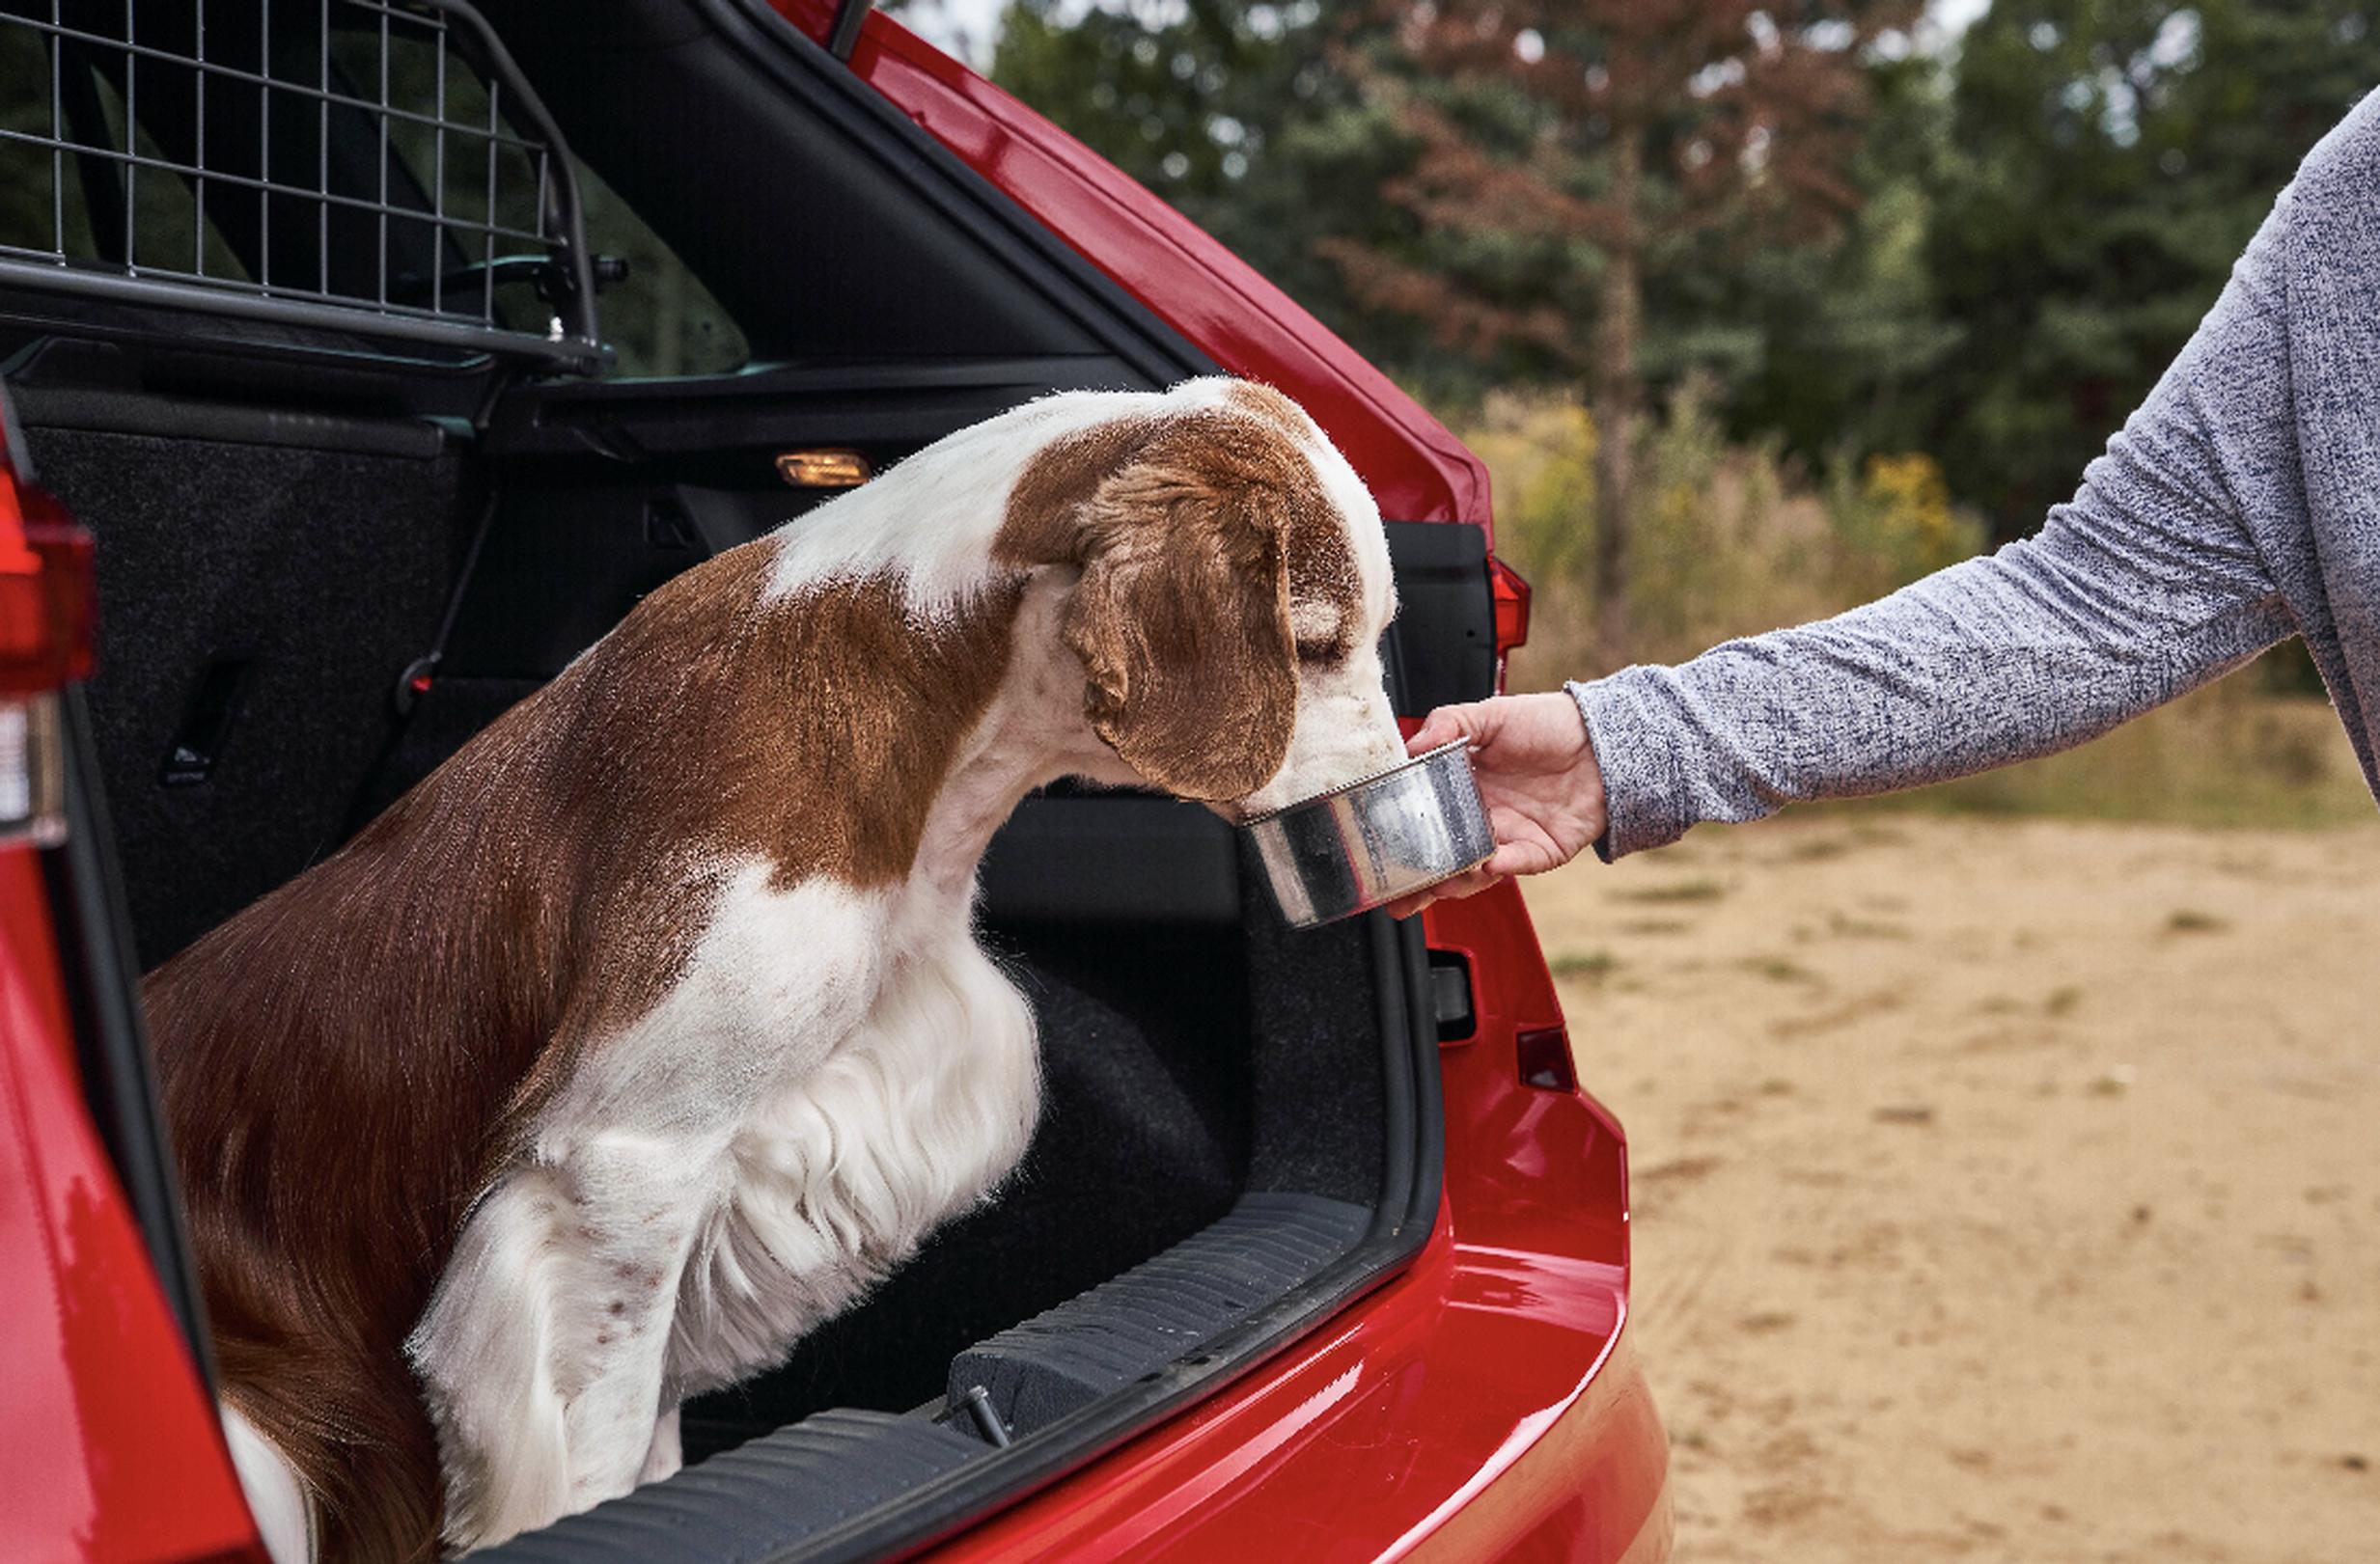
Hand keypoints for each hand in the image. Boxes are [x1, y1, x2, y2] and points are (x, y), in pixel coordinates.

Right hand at [1386, 692, 1606, 917]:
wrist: (1602, 740)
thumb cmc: (1549, 726)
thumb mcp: (1491, 714)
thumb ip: (1449, 725)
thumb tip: (1411, 745)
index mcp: (1463, 788)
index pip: (1424, 820)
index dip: (1401, 838)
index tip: (1378, 850)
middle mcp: (1483, 818)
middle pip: (1442, 857)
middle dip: (1418, 882)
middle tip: (1396, 896)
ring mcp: (1509, 838)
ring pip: (1473, 871)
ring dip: (1454, 881)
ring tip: (1437, 883)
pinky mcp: (1540, 851)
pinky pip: (1516, 865)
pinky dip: (1499, 867)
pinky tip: (1484, 863)